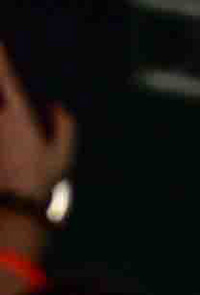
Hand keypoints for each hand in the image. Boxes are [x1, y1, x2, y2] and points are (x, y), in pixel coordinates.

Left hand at [0, 40, 75, 221]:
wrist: (19, 205)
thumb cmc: (41, 179)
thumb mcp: (64, 154)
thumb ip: (65, 126)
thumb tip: (58, 107)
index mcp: (19, 115)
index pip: (5, 77)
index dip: (1, 57)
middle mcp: (0, 118)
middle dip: (1, 87)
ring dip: (4, 112)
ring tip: (14, 124)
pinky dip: (4, 135)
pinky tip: (8, 146)